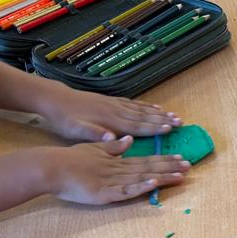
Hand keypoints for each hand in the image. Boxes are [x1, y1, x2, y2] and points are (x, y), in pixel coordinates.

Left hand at [32, 85, 180, 142]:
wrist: (55, 99)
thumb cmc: (65, 119)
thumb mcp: (75, 130)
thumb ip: (95, 134)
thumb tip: (113, 138)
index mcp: (110, 121)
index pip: (137, 125)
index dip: (155, 127)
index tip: (170, 129)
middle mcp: (116, 111)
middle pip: (144, 116)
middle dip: (163, 119)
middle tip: (180, 122)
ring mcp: (114, 104)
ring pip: (141, 109)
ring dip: (158, 112)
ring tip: (174, 115)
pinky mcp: (111, 101)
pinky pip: (133, 104)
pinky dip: (146, 106)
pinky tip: (154, 107)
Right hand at [38, 139, 189, 204]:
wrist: (51, 167)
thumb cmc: (70, 160)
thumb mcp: (93, 148)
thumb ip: (112, 147)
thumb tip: (128, 140)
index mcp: (116, 161)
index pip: (145, 159)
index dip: (163, 159)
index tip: (180, 158)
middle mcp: (118, 169)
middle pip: (148, 167)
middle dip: (170, 167)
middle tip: (190, 166)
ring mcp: (112, 181)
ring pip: (142, 178)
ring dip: (162, 176)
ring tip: (181, 175)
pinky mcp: (104, 193)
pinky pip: (126, 190)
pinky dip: (141, 187)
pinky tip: (154, 183)